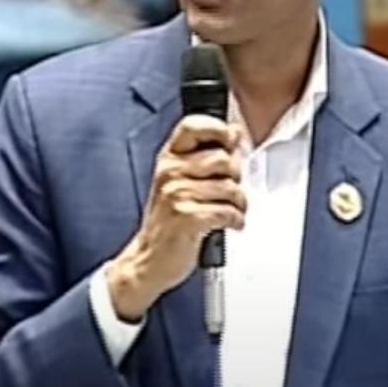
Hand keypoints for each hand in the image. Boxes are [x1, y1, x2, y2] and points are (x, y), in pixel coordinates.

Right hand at [107, 115, 245, 320]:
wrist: (148, 260)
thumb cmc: (167, 222)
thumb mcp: (181, 182)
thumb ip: (207, 155)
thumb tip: (235, 132)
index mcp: (168, 159)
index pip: (193, 126)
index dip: (218, 129)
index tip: (230, 141)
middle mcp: (170, 173)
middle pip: (223, 158)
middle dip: (235, 176)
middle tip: (231, 190)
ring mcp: (177, 195)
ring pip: (230, 188)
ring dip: (239, 204)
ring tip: (231, 211)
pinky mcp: (187, 218)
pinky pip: (227, 212)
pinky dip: (236, 220)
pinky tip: (230, 224)